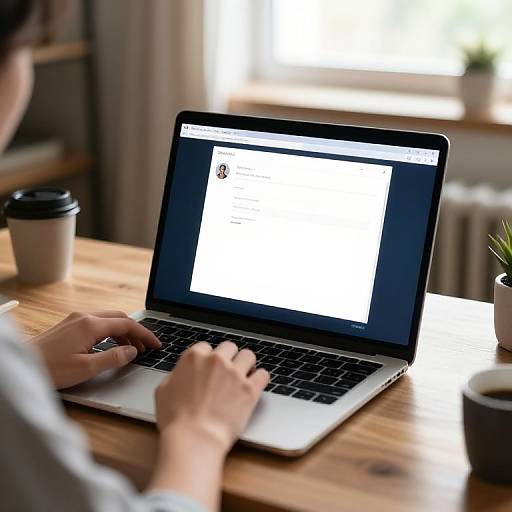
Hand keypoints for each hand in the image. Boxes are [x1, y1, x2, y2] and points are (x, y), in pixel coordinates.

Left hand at [30, 311, 160, 388]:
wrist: (22, 365)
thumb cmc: (49, 369)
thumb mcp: (86, 368)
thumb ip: (113, 358)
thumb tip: (132, 351)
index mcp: (90, 325)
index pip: (127, 324)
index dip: (145, 334)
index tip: (156, 344)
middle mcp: (84, 317)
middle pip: (120, 317)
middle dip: (136, 331)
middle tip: (145, 348)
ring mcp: (75, 318)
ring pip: (109, 319)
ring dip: (123, 331)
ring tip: (131, 349)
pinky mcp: (69, 324)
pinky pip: (97, 322)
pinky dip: (110, 331)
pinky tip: (111, 345)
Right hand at [150, 341, 268, 510]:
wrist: (195, 438)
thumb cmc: (175, 419)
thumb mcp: (163, 391)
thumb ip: (176, 375)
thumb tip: (182, 374)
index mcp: (194, 357)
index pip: (205, 347)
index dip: (206, 359)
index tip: (208, 368)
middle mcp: (217, 360)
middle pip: (229, 347)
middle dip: (228, 357)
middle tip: (226, 371)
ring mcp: (235, 373)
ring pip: (248, 355)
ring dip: (246, 364)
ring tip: (243, 375)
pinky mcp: (250, 389)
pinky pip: (263, 374)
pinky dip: (259, 378)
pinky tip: (255, 385)